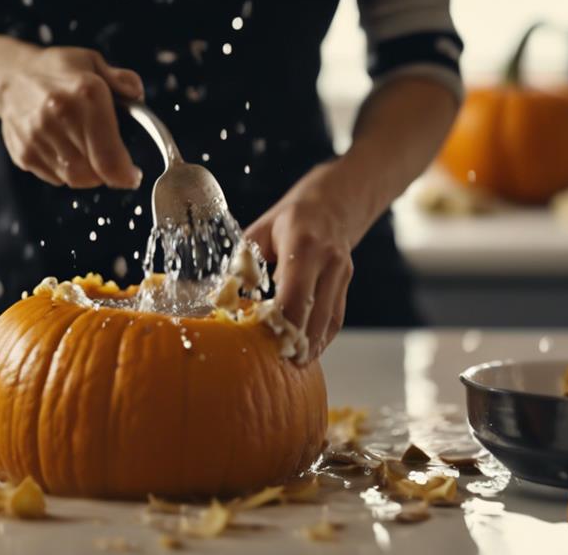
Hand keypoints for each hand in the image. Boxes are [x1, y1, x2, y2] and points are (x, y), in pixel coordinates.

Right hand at [0, 47, 143, 188]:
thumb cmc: (59, 72)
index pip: (108, 156)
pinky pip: (54, 177)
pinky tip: (66, 150)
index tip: (132, 176)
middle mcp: (59, 115)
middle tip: (111, 164)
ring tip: (88, 154)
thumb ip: (121, 80)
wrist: (12, 76)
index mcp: (85, 93)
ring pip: (73, 178)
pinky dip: (66, 172)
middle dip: (107, 174)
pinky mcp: (24, 153)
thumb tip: (136, 95)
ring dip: (87, 174)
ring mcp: (37, 136)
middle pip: (92, 173)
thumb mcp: (94, 63)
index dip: (124, 175)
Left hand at [244, 162, 354, 360]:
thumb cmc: (290, 217)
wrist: (334, 203)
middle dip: (295, 341)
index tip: (264, 341)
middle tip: (276, 364)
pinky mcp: (347, 284)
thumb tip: (221, 295)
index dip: (281, 322)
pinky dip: (321, 338)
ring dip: (311, 346)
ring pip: (329, 320)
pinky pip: (336, 318)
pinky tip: (307, 352)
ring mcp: (342, 274)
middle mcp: (328, 261)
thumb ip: (243, 261)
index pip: (294, 293)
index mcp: (303, 244)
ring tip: (292, 366)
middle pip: (314, 313)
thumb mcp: (261, 230)